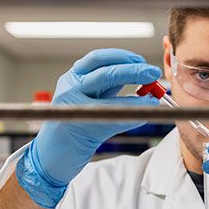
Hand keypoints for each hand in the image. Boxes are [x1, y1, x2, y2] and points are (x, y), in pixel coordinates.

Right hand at [17, 48, 160, 208]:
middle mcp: (71, 87)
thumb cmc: (78, 123)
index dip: (122, 56)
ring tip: (152, 96)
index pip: (99, 58)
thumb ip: (111, 86)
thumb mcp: (92, 97)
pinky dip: (131, 115)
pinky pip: (112, 118)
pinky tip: (144, 114)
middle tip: (153, 72)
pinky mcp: (81, 126)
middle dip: (133, 71)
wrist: (55, 151)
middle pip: (105, 73)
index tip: (141, 60)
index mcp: (75, 77)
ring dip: (134, 96)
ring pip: (108, 99)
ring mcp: (74, 106)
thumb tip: (143, 77)